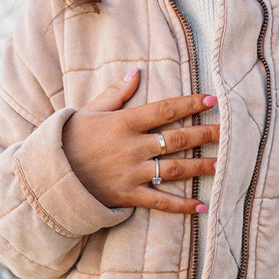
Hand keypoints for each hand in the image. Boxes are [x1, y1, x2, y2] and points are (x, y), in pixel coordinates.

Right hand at [61, 68, 219, 213]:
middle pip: (178, 138)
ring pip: (176, 169)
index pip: (165, 110)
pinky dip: (183, 206)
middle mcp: (132, 147)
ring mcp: (132, 173)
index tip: (213, 100)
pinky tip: (203, 206)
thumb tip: (137, 71)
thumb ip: (116, 93)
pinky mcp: (129, 196)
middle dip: (206, 133)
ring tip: (223, 163)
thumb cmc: (69, 139)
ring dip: (202, 166)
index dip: (191, 103)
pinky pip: (161, 201)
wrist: (49, 176)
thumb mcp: (89, 110)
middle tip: (229, 131)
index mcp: (123, 122)